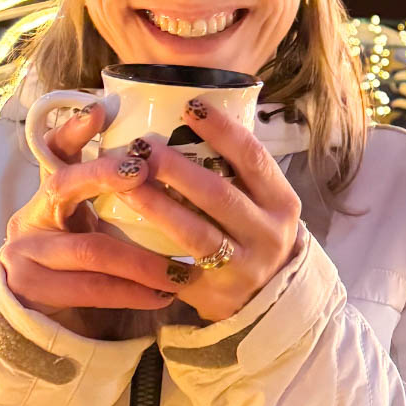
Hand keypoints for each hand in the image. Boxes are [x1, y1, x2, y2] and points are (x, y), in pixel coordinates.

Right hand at [0, 101, 176, 334]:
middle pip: (65, 186)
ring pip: (89, 249)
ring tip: (180, 267)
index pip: (55, 151)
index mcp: (48, 194)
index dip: (75, 129)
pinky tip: (162, 295)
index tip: (101, 109)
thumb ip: (117, 202)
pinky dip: (131, 292)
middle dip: (106, 177)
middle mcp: (30, 217)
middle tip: (143, 172)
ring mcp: (24, 254)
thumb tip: (178, 169)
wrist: (43, 327)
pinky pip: (90, 289)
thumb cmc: (84, 270)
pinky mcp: (31, 290)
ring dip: (141, 259)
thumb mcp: (95, 228)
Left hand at [115, 100, 303, 322]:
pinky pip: (177, 268)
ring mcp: (243, 266)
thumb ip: (238, 172)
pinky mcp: (215, 292)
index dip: (222, 130)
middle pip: (219, 195)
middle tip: (143, 147)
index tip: (190, 106)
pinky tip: (124, 229)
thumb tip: (190, 117)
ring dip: (158, 205)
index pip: (253, 158)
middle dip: (177, 169)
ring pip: (196, 233)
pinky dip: (149, 248)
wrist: (270, 298)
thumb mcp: (263, 203)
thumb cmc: (255, 233)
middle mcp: (268, 234)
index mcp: (282, 202)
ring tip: (127, 183)